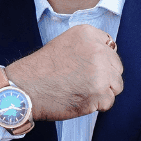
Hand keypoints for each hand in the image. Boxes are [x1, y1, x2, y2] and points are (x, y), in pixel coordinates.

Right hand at [1, 24, 122, 120]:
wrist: (24, 88)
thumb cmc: (41, 69)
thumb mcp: (65, 44)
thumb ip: (88, 47)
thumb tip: (109, 59)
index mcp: (88, 34)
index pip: (110, 49)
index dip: (100, 62)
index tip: (84, 68)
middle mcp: (97, 50)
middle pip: (116, 68)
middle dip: (103, 78)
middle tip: (80, 82)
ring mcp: (100, 72)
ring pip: (116, 86)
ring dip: (101, 92)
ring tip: (79, 90)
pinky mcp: (99, 93)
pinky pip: (108, 102)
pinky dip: (96, 106)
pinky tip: (78, 99)